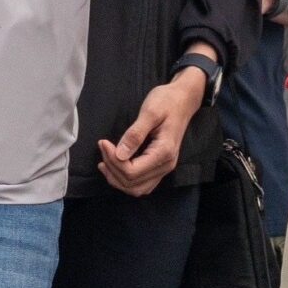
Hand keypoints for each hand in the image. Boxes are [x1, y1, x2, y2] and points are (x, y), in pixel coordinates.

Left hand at [97, 69, 206, 196]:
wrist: (183, 99)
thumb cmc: (167, 101)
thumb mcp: (150, 112)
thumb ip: (135, 134)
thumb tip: (120, 155)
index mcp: (164, 152)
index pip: (132, 171)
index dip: (113, 160)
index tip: (103, 142)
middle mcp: (166, 165)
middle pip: (132, 183)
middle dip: (112, 169)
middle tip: (103, 148)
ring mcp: (164, 168)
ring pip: (136, 189)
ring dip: (117, 179)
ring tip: (105, 161)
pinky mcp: (160, 166)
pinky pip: (141, 184)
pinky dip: (125, 180)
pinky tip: (115, 167)